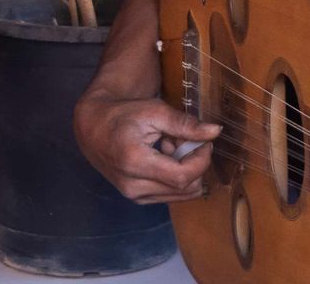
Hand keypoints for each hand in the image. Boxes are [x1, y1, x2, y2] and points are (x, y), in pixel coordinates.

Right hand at [73, 94, 220, 203]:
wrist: (94, 128)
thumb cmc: (123, 115)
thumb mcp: (154, 111)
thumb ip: (185, 124)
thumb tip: (215, 131)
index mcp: (135, 162)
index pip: (183, 176)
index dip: (201, 160)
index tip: (204, 141)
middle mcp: (132, 186)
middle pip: (184, 187)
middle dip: (194, 163)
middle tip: (186, 140)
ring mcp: (134, 195)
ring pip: (180, 194)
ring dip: (185, 171)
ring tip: (172, 146)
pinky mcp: (137, 198)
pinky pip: (170, 194)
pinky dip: (176, 177)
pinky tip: (165, 157)